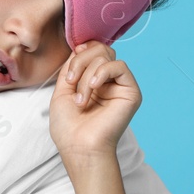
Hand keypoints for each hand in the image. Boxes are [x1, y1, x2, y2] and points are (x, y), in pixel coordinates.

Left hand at [49, 40, 140, 164]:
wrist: (78, 147)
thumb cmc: (68, 127)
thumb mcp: (62, 90)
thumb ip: (72, 66)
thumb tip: (81, 46)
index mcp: (93, 81)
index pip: (93, 52)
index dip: (82, 51)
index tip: (70, 62)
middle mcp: (109, 82)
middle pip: (100, 50)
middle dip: (80, 62)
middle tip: (70, 82)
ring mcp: (120, 86)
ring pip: (105, 57)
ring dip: (86, 75)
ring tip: (80, 98)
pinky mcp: (131, 92)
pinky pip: (119, 66)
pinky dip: (101, 73)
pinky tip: (93, 88)